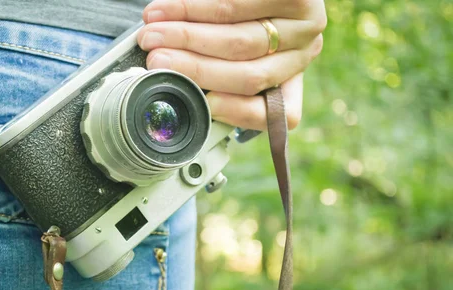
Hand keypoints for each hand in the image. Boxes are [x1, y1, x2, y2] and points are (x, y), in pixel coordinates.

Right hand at [137, 0, 326, 129]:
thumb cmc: (236, 20)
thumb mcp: (238, 56)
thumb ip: (215, 74)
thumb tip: (169, 83)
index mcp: (291, 82)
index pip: (277, 113)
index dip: (238, 113)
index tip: (202, 103)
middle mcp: (303, 54)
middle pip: (248, 75)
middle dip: (194, 69)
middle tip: (156, 61)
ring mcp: (302, 23)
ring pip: (239, 40)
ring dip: (187, 36)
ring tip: (152, 33)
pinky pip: (235, 5)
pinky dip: (192, 8)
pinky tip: (165, 9)